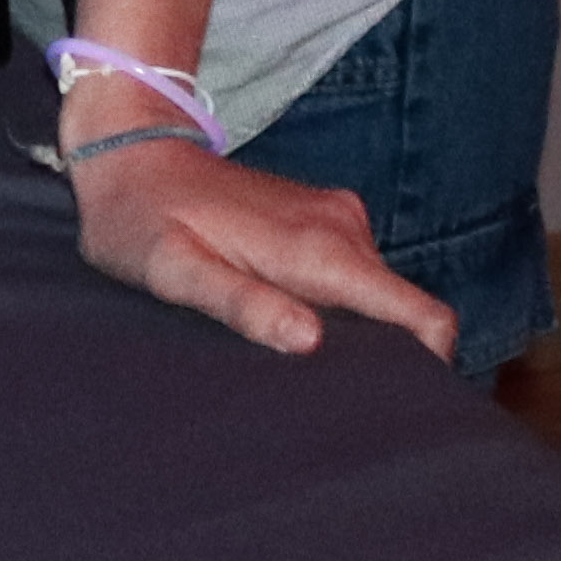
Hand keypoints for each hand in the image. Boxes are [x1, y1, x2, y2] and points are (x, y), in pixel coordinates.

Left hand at [65, 129, 459, 362]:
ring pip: (378, 299)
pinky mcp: (322, 220)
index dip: (429, 370)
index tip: (393, 410)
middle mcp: (343, 228)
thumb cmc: (142, 219)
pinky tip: (280, 322)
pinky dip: (334, 311)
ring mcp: (336, 220)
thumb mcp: (173, 271)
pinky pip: (354, 279)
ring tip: (288, 358)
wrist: (131, 151)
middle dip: (381, 361)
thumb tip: (309, 341)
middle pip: (404, 315)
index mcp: (320, 249)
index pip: (425, 316)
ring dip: (352, 335)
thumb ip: (241, 303)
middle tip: (320, 394)